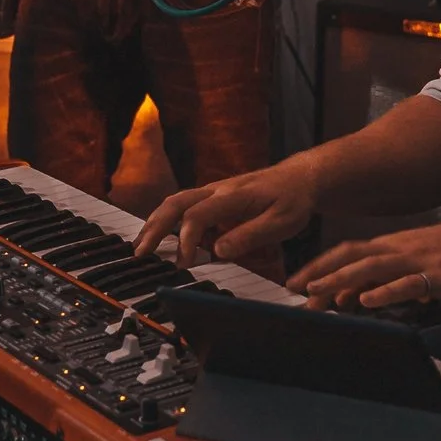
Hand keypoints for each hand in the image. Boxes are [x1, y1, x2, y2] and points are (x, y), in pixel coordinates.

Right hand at [135, 163, 319, 266]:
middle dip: (155, 227)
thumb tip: (219, 251)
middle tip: (140, 253)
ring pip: (175, 202)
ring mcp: (214, 191)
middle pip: (175, 203)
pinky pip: (184, 205)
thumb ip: (250, 236)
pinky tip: (160, 237)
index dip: (185, 239)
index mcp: (233, 196)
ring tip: (141, 246)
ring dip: (155, 222)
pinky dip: (166, 220)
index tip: (182, 263)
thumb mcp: (281, 223)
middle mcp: (218, 190)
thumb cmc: (293, 200)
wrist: (300, 178)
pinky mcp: (215, 197)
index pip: (197, 215)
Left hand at [287, 218, 440, 311]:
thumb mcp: (411, 265)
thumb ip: (381, 279)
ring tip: (318, 293)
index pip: (346, 252)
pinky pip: (406, 284)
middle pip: (351, 256)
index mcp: (390, 246)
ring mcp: (414, 260)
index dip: (319, 265)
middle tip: (295, 289)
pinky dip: (384, 291)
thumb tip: (351, 298)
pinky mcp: (435, 275)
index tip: (295, 282)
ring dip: (342, 279)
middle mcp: (396, 249)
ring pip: (371, 267)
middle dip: (321, 271)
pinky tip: (366, 300)